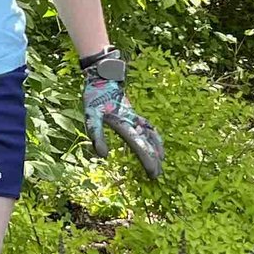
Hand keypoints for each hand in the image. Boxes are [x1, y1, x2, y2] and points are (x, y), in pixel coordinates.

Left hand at [80, 48, 164, 180]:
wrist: (103, 77)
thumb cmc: (95, 97)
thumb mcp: (91, 116)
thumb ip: (96, 135)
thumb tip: (103, 156)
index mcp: (124, 124)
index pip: (139, 146)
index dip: (147, 160)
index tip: (153, 173)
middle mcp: (133, 121)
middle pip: (147, 143)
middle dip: (153, 159)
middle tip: (157, 175)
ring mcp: (134, 117)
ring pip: (150, 134)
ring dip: (157, 148)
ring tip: (162, 161)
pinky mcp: (133, 114)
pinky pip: (148, 126)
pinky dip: (154, 135)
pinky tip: (155, 141)